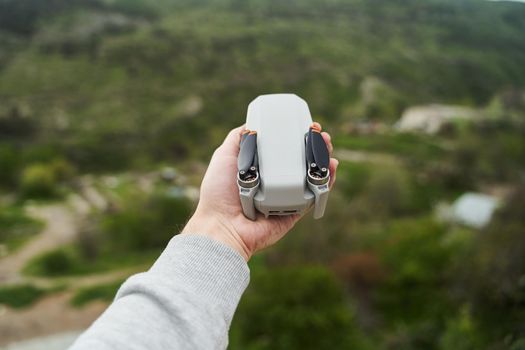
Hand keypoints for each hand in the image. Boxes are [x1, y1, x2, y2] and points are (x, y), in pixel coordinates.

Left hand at [182, 124, 337, 260]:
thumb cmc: (218, 193)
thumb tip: (253, 123)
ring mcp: (286, 198)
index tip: (306, 126)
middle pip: (301, 162)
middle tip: (321, 135)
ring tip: (328, 145)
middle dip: (315, 147)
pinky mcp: (294, 213)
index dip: (296, 138)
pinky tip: (331, 167)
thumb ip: (238, 140)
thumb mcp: (224, 156)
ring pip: (311, 177)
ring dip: (324, 160)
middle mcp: (274, 184)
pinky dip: (326, 182)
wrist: (221, 225)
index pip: (283, 151)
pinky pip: (314, 197)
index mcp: (260, 171)